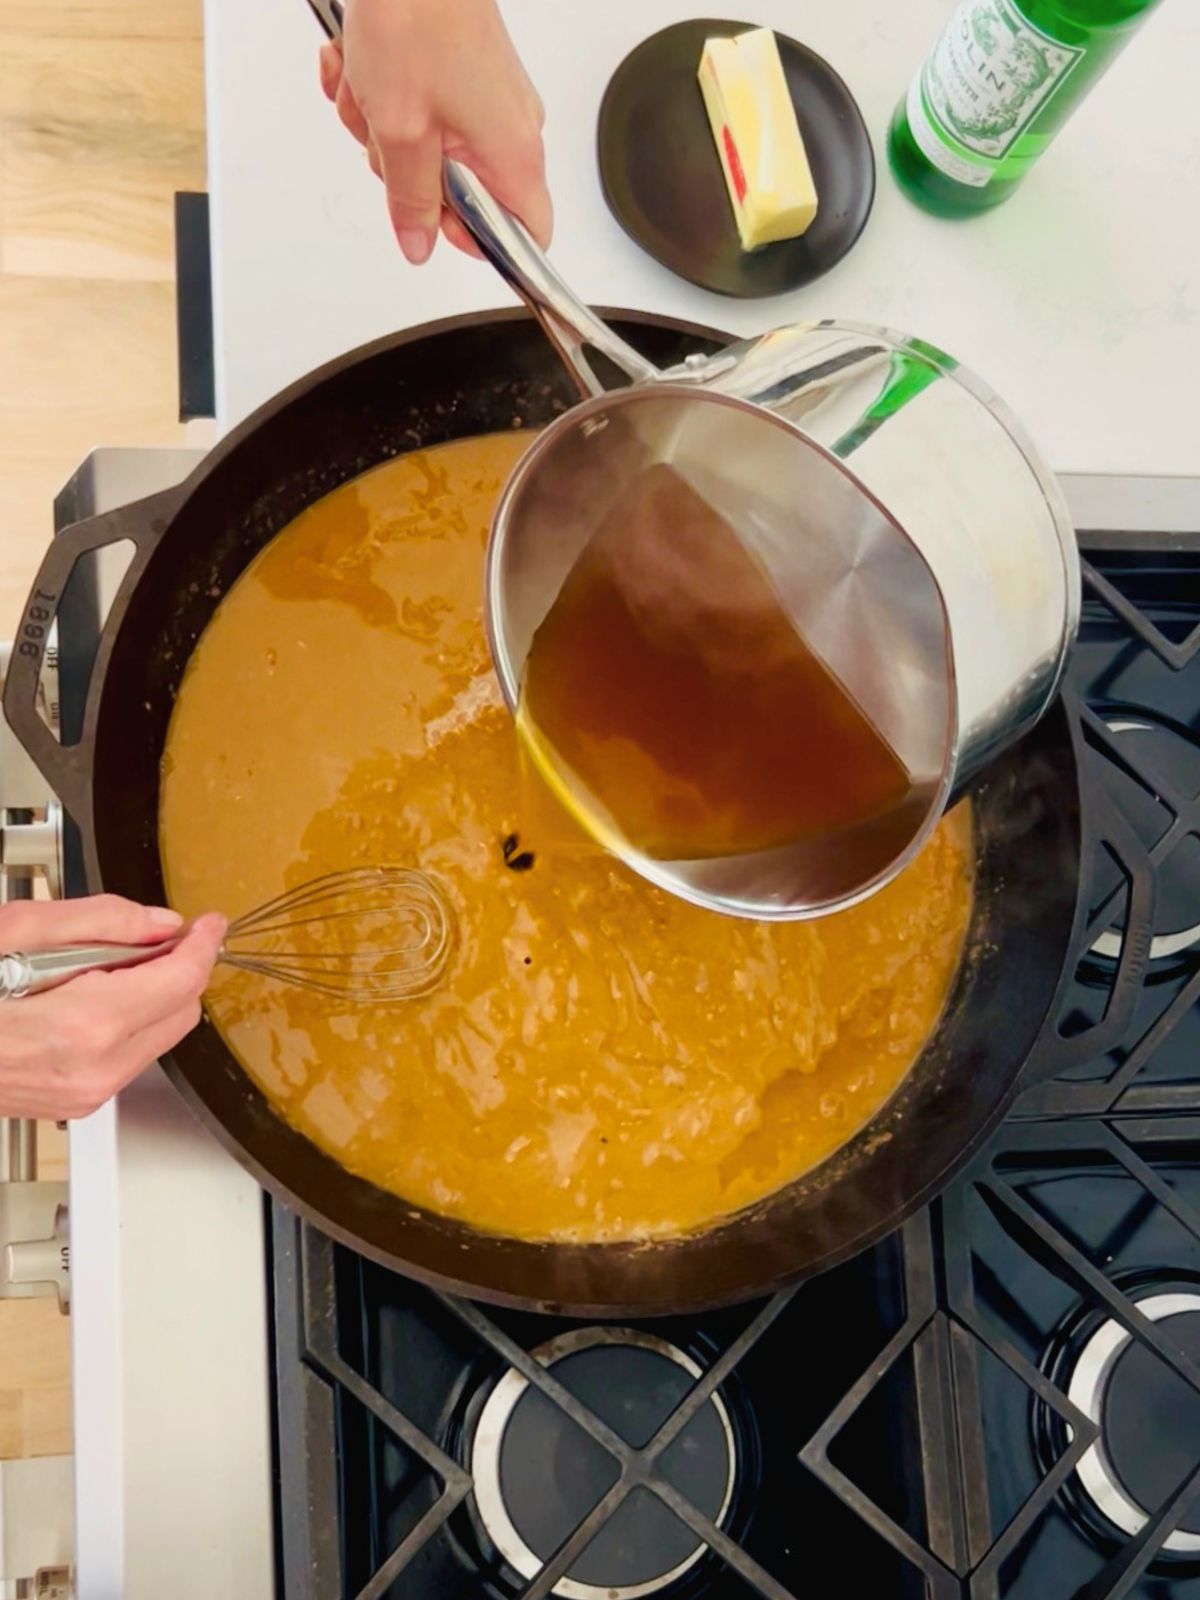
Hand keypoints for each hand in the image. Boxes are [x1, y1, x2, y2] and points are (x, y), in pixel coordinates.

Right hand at [0, 896, 224, 1119]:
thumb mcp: (16, 931)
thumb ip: (100, 921)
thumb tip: (159, 923)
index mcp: (86, 1024)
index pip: (182, 981)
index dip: (202, 944)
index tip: (208, 922)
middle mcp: (94, 1069)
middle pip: (182, 1012)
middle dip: (177, 970)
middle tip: (152, 937)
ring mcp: (85, 1094)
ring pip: (160, 1038)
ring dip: (152, 997)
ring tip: (101, 966)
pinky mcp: (76, 1103)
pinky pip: (128, 1057)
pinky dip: (126, 1022)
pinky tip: (86, 997)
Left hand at [318, 0, 551, 264]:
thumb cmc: (416, 19)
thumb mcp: (400, 132)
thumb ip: (410, 200)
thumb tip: (419, 244)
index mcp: (513, 153)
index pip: (525, 235)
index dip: (478, 244)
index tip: (436, 227)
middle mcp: (513, 127)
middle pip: (463, 194)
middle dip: (408, 175)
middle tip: (384, 143)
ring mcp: (491, 98)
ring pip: (435, 150)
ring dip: (385, 130)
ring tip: (365, 91)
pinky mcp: (467, 73)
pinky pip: (427, 111)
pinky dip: (388, 97)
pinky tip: (363, 71)